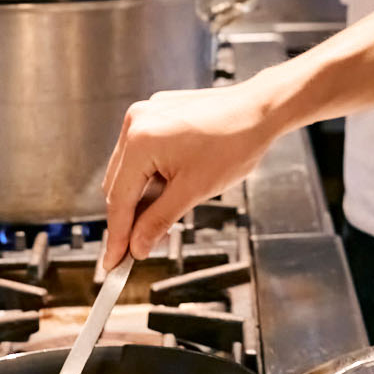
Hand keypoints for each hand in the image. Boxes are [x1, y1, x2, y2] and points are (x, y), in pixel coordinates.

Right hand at [102, 79, 275, 266]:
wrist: (260, 110)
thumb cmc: (234, 143)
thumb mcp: (194, 191)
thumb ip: (159, 221)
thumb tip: (137, 246)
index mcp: (140, 141)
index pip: (119, 200)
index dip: (116, 237)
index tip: (112, 263)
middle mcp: (136, 123)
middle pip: (118, 185)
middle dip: (128, 219)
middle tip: (136, 249)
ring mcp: (146, 115)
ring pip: (129, 169)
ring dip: (140, 197)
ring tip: (160, 220)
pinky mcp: (157, 113)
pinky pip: (142, 152)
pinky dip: (150, 175)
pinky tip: (168, 190)